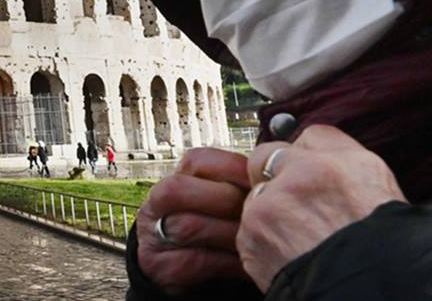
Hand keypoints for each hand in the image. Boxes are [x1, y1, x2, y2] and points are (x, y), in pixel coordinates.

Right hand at [136, 148, 251, 294]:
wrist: (179, 270)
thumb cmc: (213, 234)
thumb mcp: (219, 205)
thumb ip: (238, 187)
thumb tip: (277, 173)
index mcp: (177, 179)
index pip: (197, 161)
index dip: (232, 168)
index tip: (261, 180)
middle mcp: (159, 204)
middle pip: (183, 189)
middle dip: (229, 202)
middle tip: (262, 213)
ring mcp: (154, 235)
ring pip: (189, 225)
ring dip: (231, 234)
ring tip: (260, 240)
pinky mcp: (161, 267)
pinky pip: (196, 261)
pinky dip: (227, 263)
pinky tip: (248, 264)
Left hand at [238, 125, 404, 290]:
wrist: (371, 294)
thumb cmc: (388, 252)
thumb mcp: (383, 191)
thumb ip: (346, 161)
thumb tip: (316, 147)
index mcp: (342, 164)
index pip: (311, 136)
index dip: (309, 156)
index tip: (309, 170)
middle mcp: (302, 177)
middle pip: (269, 156)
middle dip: (275, 174)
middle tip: (295, 203)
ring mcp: (271, 206)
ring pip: (256, 194)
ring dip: (269, 211)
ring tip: (300, 238)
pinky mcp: (251, 236)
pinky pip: (247, 229)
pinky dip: (263, 241)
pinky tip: (289, 254)